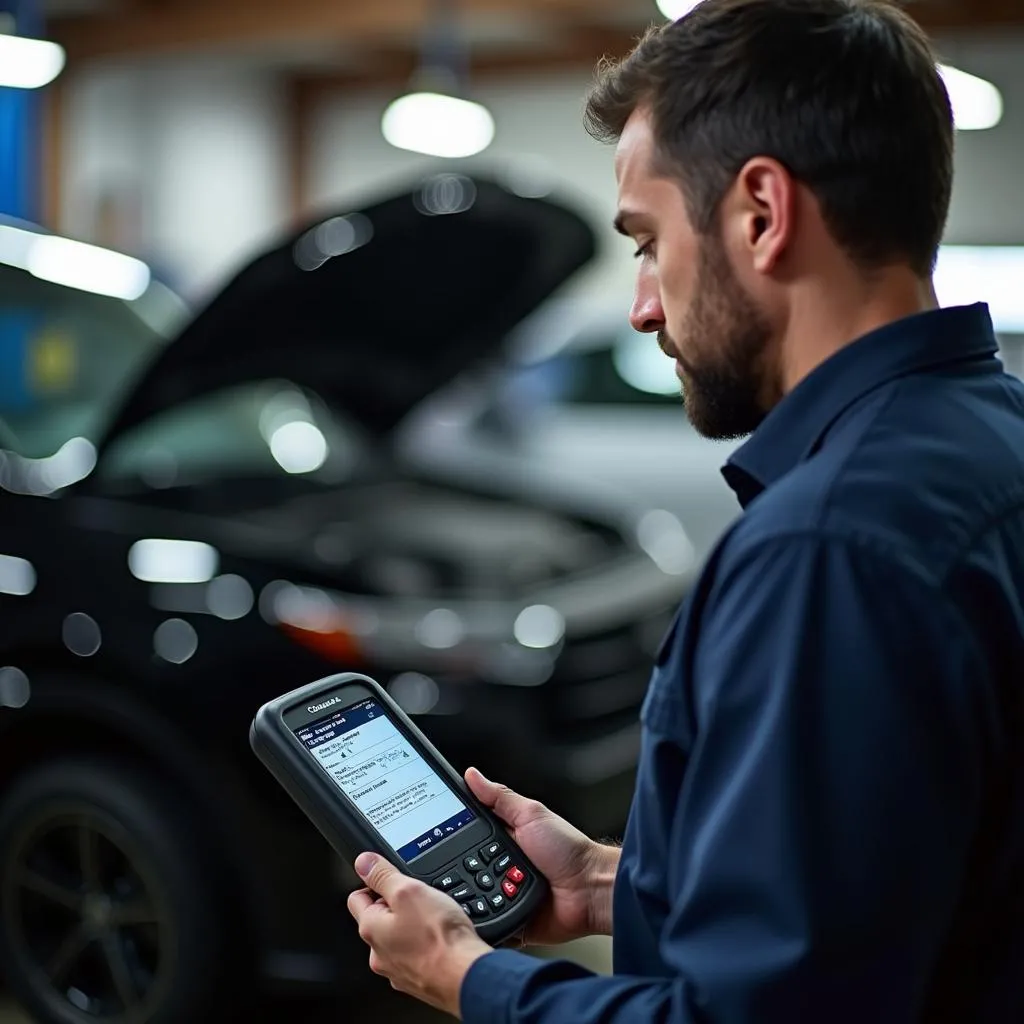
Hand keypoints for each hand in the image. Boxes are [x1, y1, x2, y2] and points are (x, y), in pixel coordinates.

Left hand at [347, 852, 491, 1017]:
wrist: (464, 975)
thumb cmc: (438, 938)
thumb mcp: (409, 891)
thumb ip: (383, 875)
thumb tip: (363, 863)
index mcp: (371, 929)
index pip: (357, 898)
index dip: (375, 884)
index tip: (393, 880)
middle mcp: (378, 954)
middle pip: (379, 919)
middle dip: (397, 907)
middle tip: (419, 900)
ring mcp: (397, 970)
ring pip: (398, 938)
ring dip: (412, 927)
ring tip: (433, 921)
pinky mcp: (416, 980)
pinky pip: (415, 955)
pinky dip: (424, 946)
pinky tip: (440, 941)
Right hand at [465, 767, 618, 945]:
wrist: (591, 890)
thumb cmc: (570, 850)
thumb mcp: (531, 814)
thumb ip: (500, 798)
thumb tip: (472, 775)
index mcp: (503, 839)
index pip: (467, 835)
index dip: (449, 835)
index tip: (432, 835)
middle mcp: (500, 867)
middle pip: (464, 868)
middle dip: (458, 870)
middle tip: (455, 867)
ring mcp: (504, 894)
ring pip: (472, 896)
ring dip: (469, 896)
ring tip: (470, 890)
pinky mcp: (510, 919)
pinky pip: (488, 922)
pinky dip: (482, 920)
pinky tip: (475, 915)